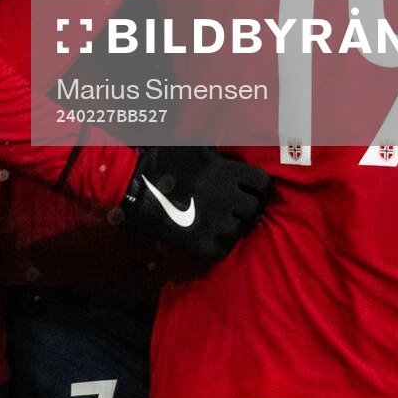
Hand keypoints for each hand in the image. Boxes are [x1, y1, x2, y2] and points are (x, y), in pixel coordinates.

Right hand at [115, 145, 270, 262]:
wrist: (134, 184)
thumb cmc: (164, 161)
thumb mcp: (195, 147)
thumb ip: (219, 153)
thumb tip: (236, 154)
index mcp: (226, 172)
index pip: (263, 184)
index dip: (259, 189)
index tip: (251, 192)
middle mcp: (225, 197)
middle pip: (254, 209)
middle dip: (246, 209)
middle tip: (233, 209)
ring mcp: (213, 222)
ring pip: (239, 230)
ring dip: (232, 227)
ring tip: (219, 222)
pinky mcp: (199, 242)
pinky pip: (222, 249)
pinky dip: (219, 245)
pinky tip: (209, 237)